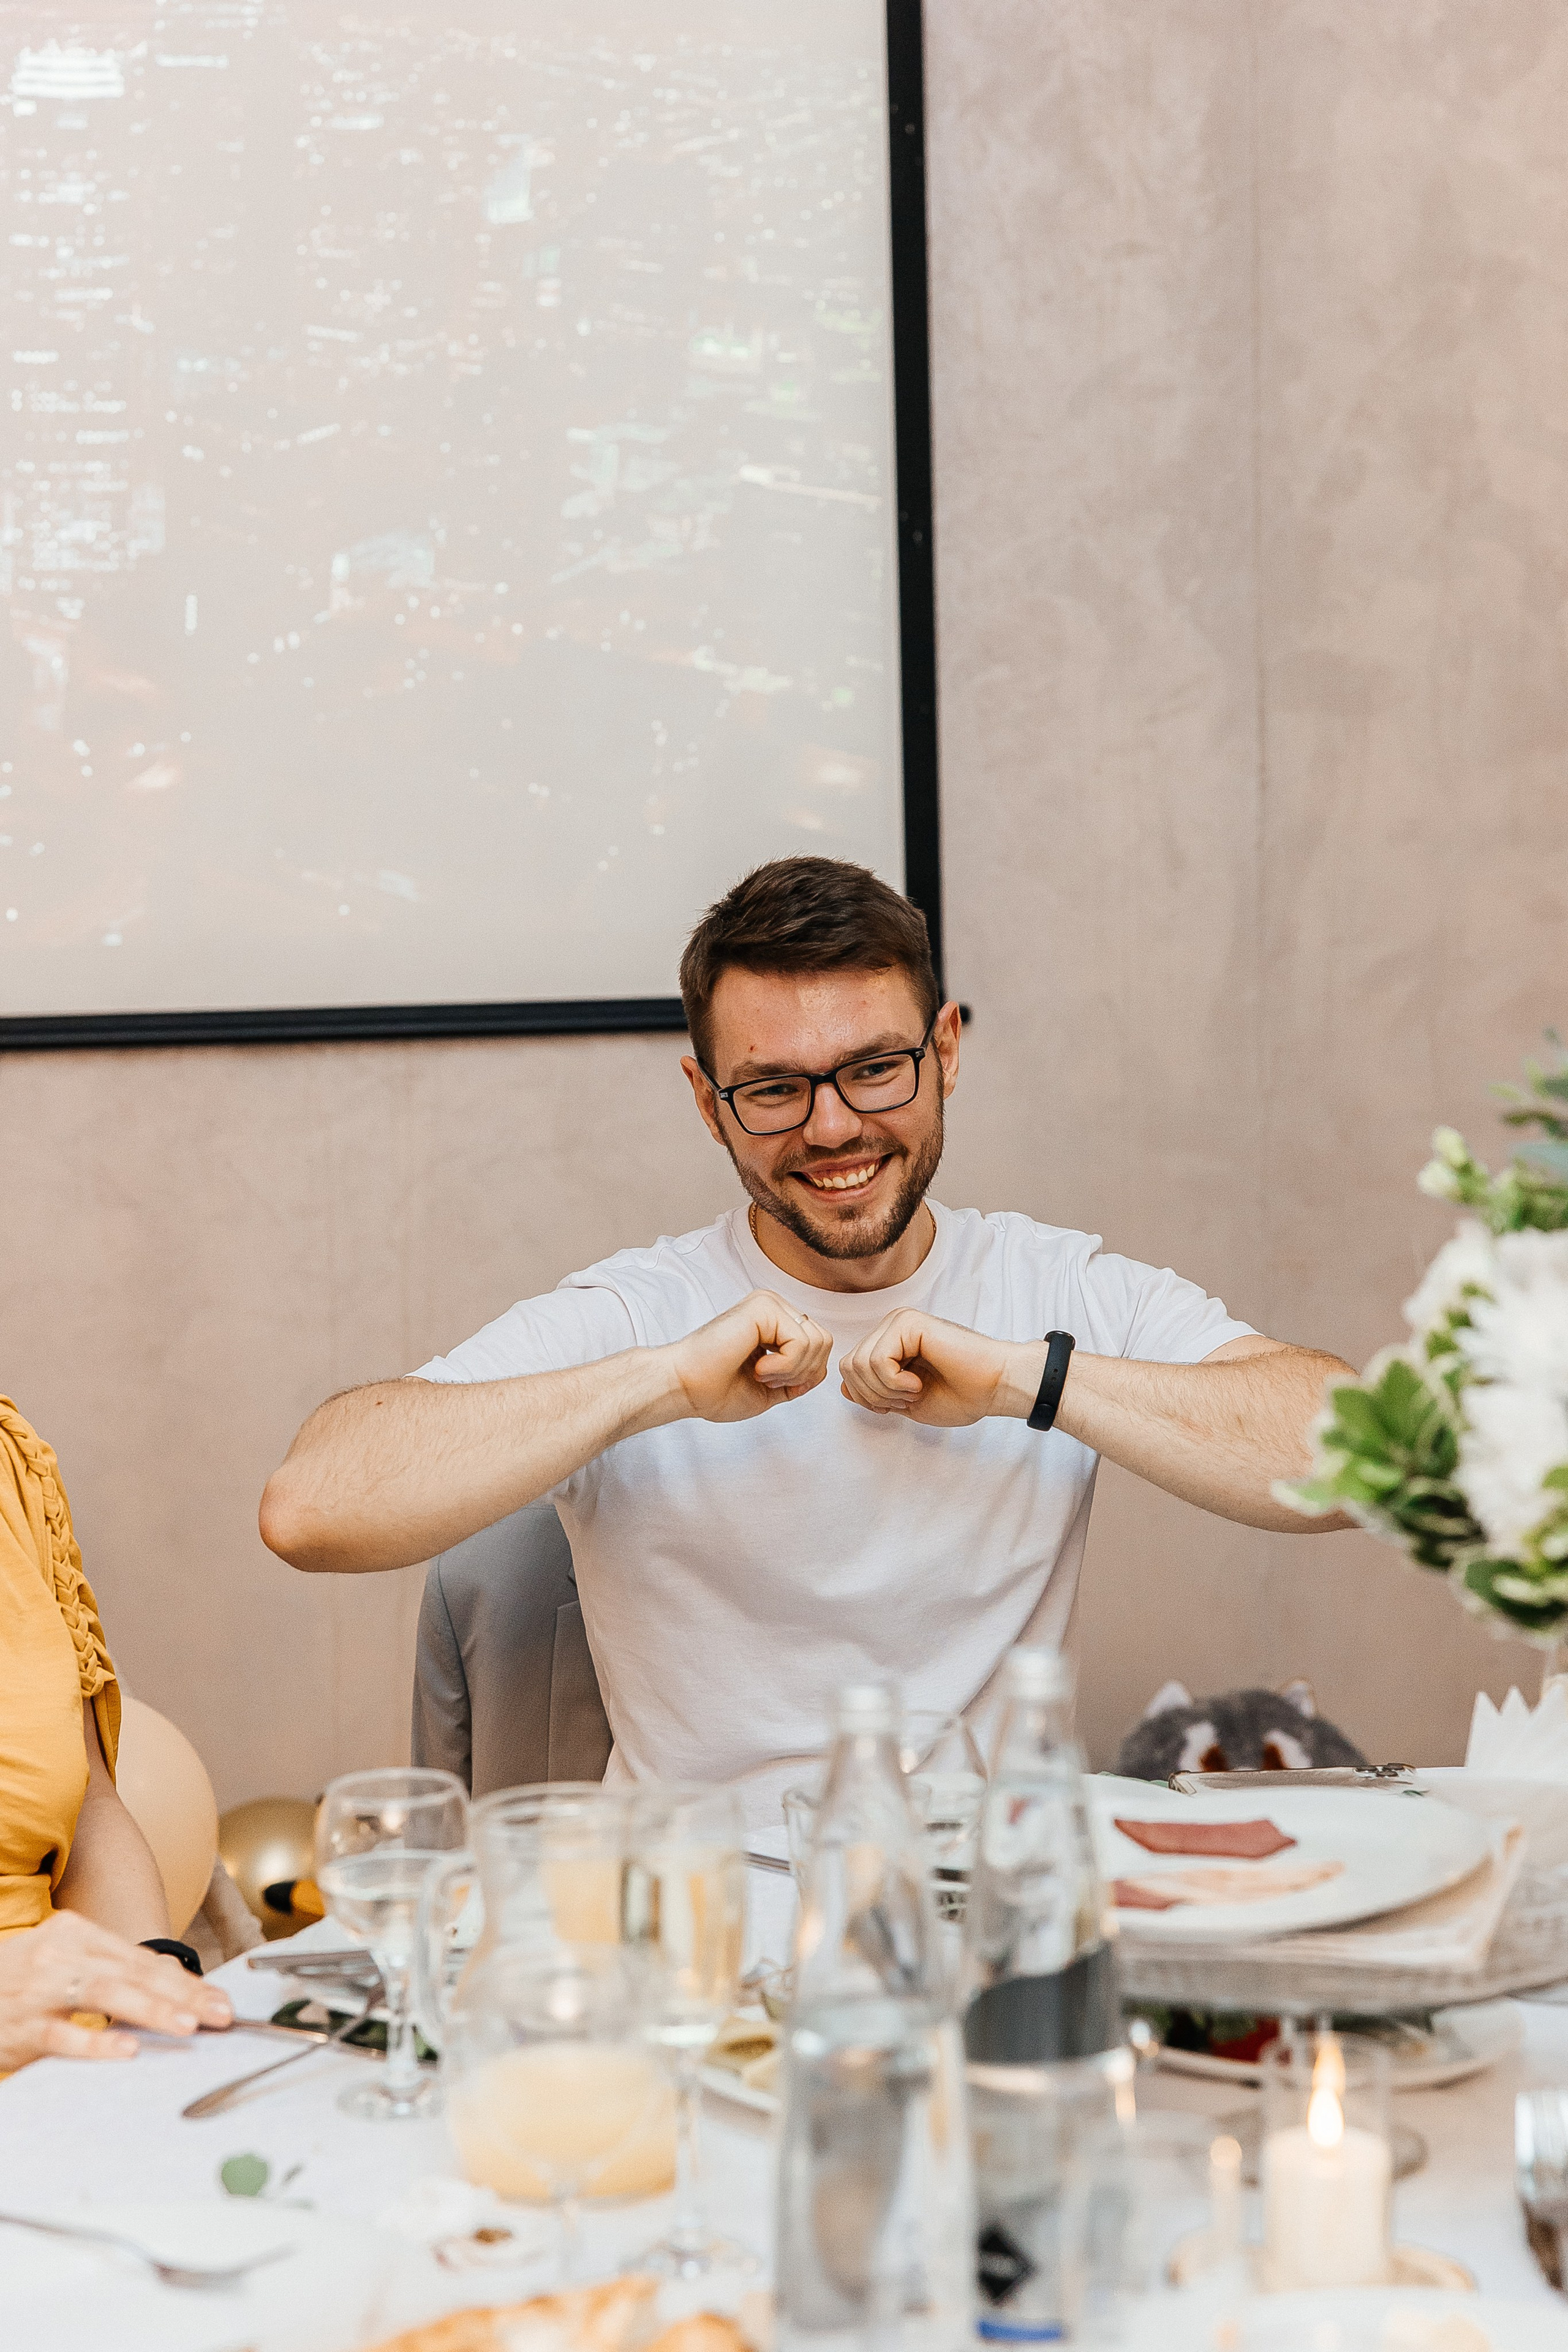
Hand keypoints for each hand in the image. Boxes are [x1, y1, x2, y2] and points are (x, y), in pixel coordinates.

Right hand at [0, 1909, 232, 2071]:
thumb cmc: (23, 1981)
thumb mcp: (66, 1962)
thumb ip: (113, 1971)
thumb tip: (174, 1986)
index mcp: (77, 1933)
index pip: (142, 1958)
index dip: (184, 1980)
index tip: (217, 1999)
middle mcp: (61, 1954)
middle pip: (132, 1973)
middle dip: (182, 1995)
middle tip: (219, 2014)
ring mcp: (40, 1989)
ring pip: (105, 1994)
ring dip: (151, 2009)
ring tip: (187, 2024)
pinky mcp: (22, 2027)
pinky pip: (63, 2035)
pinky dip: (97, 2042)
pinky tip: (127, 2049)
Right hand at [666, 1289, 834, 1423]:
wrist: (686, 1388)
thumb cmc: (716, 1390)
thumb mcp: (772, 1389)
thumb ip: (799, 1377)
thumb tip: (821, 1370)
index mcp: (776, 1323)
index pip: (820, 1345)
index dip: (805, 1375)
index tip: (770, 1384)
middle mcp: (774, 1308)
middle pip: (824, 1341)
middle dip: (802, 1373)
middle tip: (767, 1380)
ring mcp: (768, 1304)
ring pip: (817, 1341)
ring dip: (792, 1370)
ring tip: (760, 1374)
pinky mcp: (763, 1307)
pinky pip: (801, 1342)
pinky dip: (783, 1367)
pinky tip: (757, 1369)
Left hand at [839, 1309, 1043, 1427]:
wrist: (995, 1387)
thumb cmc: (960, 1395)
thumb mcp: (905, 1401)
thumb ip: (875, 1393)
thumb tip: (843, 1387)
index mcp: (890, 1344)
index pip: (850, 1370)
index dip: (867, 1397)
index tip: (898, 1405)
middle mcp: (890, 1328)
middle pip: (848, 1367)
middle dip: (874, 1395)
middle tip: (909, 1398)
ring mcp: (898, 1322)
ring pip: (858, 1364)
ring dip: (886, 1390)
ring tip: (915, 1391)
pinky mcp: (908, 1323)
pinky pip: (876, 1360)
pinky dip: (894, 1382)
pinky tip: (918, 1383)